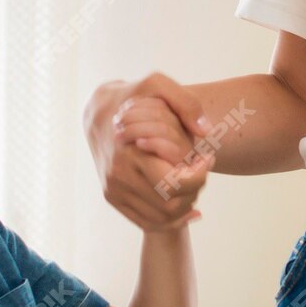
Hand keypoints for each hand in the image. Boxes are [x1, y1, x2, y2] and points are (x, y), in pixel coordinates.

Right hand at [109, 100, 212, 229]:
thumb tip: (204, 131)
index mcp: (130, 153)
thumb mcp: (157, 85)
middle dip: (195, 191)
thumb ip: (186, 103)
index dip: (199, 176)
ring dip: (186, 206)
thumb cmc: (133, 97)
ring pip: (161, 218)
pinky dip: (171, 220)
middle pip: (171, 205)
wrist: (98, 113)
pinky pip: (146, 221)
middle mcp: (119, 178)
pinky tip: (189, 207)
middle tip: (201, 170)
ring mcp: (113, 191)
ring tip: (194, 182)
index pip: (173, 184)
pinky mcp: (113, 198)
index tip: (207, 158)